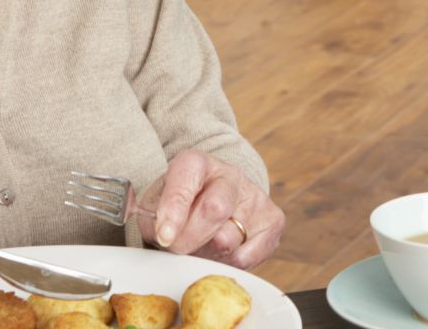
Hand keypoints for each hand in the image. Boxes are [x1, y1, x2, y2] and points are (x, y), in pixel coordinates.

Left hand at [137, 150, 284, 267]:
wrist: (211, 203)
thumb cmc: (179, 207)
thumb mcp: (156, 206)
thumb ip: (154, 219)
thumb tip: (167, 236)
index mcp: (197, 163)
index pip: (186, 182)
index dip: (174, 211)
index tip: (164, 236)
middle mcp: (230, 175)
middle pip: (214, 209)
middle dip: (190, 238)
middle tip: (177, 247)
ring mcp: (255, 196)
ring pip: (229, 239)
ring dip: (206, 253)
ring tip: (200, 246)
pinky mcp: (273, 220)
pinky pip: (246, 257)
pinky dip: (227, 263)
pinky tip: (220, 252)